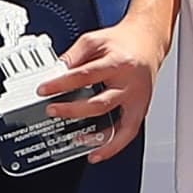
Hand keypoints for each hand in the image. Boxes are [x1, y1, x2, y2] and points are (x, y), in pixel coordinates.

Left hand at [39, 29, 156, 161]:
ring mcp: (137, 99)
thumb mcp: (94, 39)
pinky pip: (128, 133)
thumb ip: (73, 56)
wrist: (148, 41)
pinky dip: (113, 146)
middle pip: (100, 104)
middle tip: (52, 111)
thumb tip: (54, 73)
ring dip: (95, 136)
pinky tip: (97, 153)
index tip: (44, 89)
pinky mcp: (140, 109)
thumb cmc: (123, 41)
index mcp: (119, 63)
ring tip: (75, 140)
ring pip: (117, 124)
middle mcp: (130, 84)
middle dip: (73, 110)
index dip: (62, 84)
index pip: (86, 76)